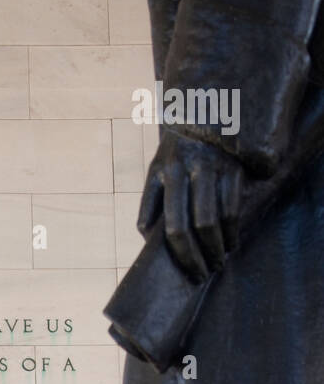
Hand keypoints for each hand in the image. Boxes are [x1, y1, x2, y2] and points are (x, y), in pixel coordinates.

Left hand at [137, 131, 243, 281]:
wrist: (206, 109)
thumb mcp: (157, 171)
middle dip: (200, 257)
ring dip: (218, 247)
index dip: (181, 255)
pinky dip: (233, 230)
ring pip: (215, 218)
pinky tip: (231, 243)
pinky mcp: (234, 164)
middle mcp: (188, 169)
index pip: (171, 225)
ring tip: (218, 262)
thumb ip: (151, 203)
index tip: (188, 272)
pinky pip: (233, 206)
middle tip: (204, 274)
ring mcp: (213, 166)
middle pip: (194, 226)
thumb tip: (147, 242)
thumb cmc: (177, 152)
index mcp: (164, 173)